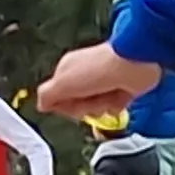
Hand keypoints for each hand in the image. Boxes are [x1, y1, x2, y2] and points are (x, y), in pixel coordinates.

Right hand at [38, 43, 159, 120]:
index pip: (57, 99)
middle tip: (91, 97)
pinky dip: (116, 105)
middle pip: (76, 106)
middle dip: (84, 107)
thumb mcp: (62, 82)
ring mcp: (103, 83)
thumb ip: (47, 95)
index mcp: (67, 71)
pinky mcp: (120, 89)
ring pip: (95, 109)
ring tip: (108, 94)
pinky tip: (120, 95)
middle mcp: (84, 76)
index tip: (69, 102)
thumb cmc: (96, 69)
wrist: (132, 64)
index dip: (63, 106)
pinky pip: (113, 108)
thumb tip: (42, 106)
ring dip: (101, 106)